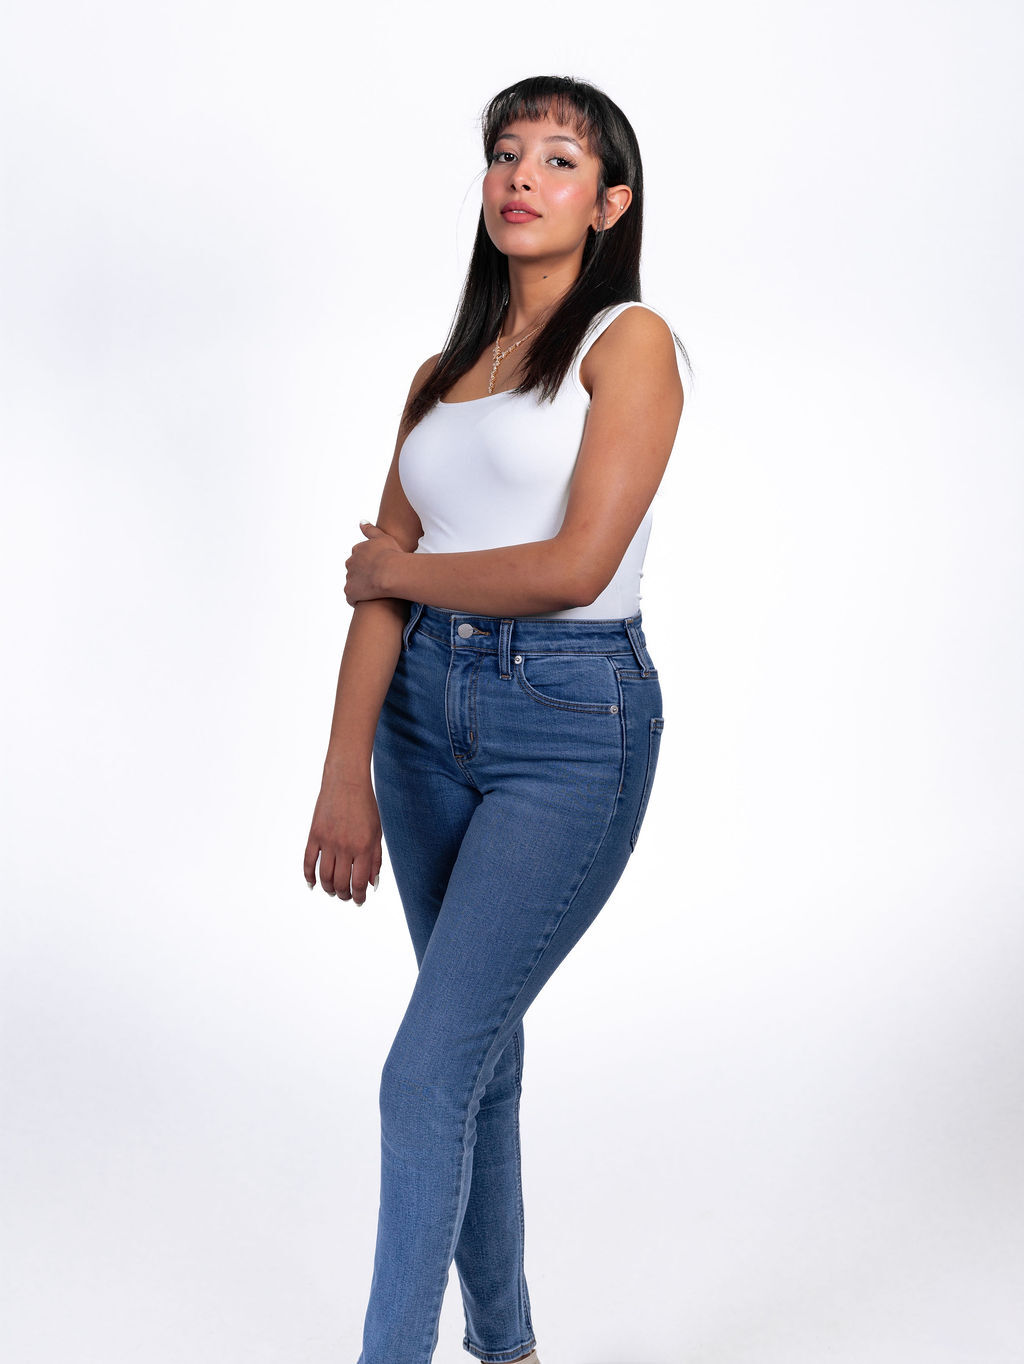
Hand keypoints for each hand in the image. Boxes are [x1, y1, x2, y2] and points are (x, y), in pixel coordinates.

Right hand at [303, 771, 382, 904]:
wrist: (346, 781)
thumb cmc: (365, 806)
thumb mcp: (376, 833)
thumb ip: (376, 859)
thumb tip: (373, 884)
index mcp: (364, 847)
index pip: (359, 882)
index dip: (359, 896)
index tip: (359, 901)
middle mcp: (346, 846)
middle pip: (340, 883)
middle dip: (344, 894)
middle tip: (346, 896)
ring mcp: (328, 841)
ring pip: (324, 877)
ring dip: (328, 889)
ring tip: (333, 891)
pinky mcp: (314, 835)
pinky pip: (308, 862)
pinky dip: (309, 876)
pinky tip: (312, 884)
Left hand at [344, 520, 404, 603]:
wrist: (391, 573)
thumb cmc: (392, 555)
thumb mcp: (383, 537)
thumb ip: (371, 530)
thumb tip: (361, 522)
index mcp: (358, 549)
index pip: (359, 555)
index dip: (370, 562)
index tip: (379, 567)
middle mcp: (350, 562)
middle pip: (354, 569)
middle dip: (363, 574)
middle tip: (378, 580)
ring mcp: (349, 577)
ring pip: (353, 583)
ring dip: (361, 587)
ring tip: (375, 592)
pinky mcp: (350, 592)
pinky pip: (351, 598)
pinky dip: (357, 600)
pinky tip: (367, 601)